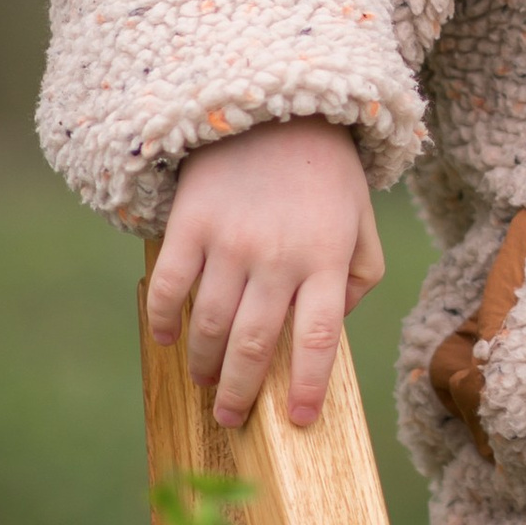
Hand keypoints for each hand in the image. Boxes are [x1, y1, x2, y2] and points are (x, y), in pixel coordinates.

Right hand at [145, 118, 384, 429]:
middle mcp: (279, 256)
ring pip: (211, 324)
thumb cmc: (325, 172)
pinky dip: (163, 321)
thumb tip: (334, 329)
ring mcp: (231, 240)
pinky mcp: (192, 223)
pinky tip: (167, 340)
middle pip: (256, 344)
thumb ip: (361, 277)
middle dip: (242, 392)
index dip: (306, 387)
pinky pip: (169, 287)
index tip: (298, 421)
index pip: (318, 340)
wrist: (277, 103)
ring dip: (205, 365)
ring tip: (206, 383)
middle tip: (232, 418)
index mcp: (326, 259)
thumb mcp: (362, 219)